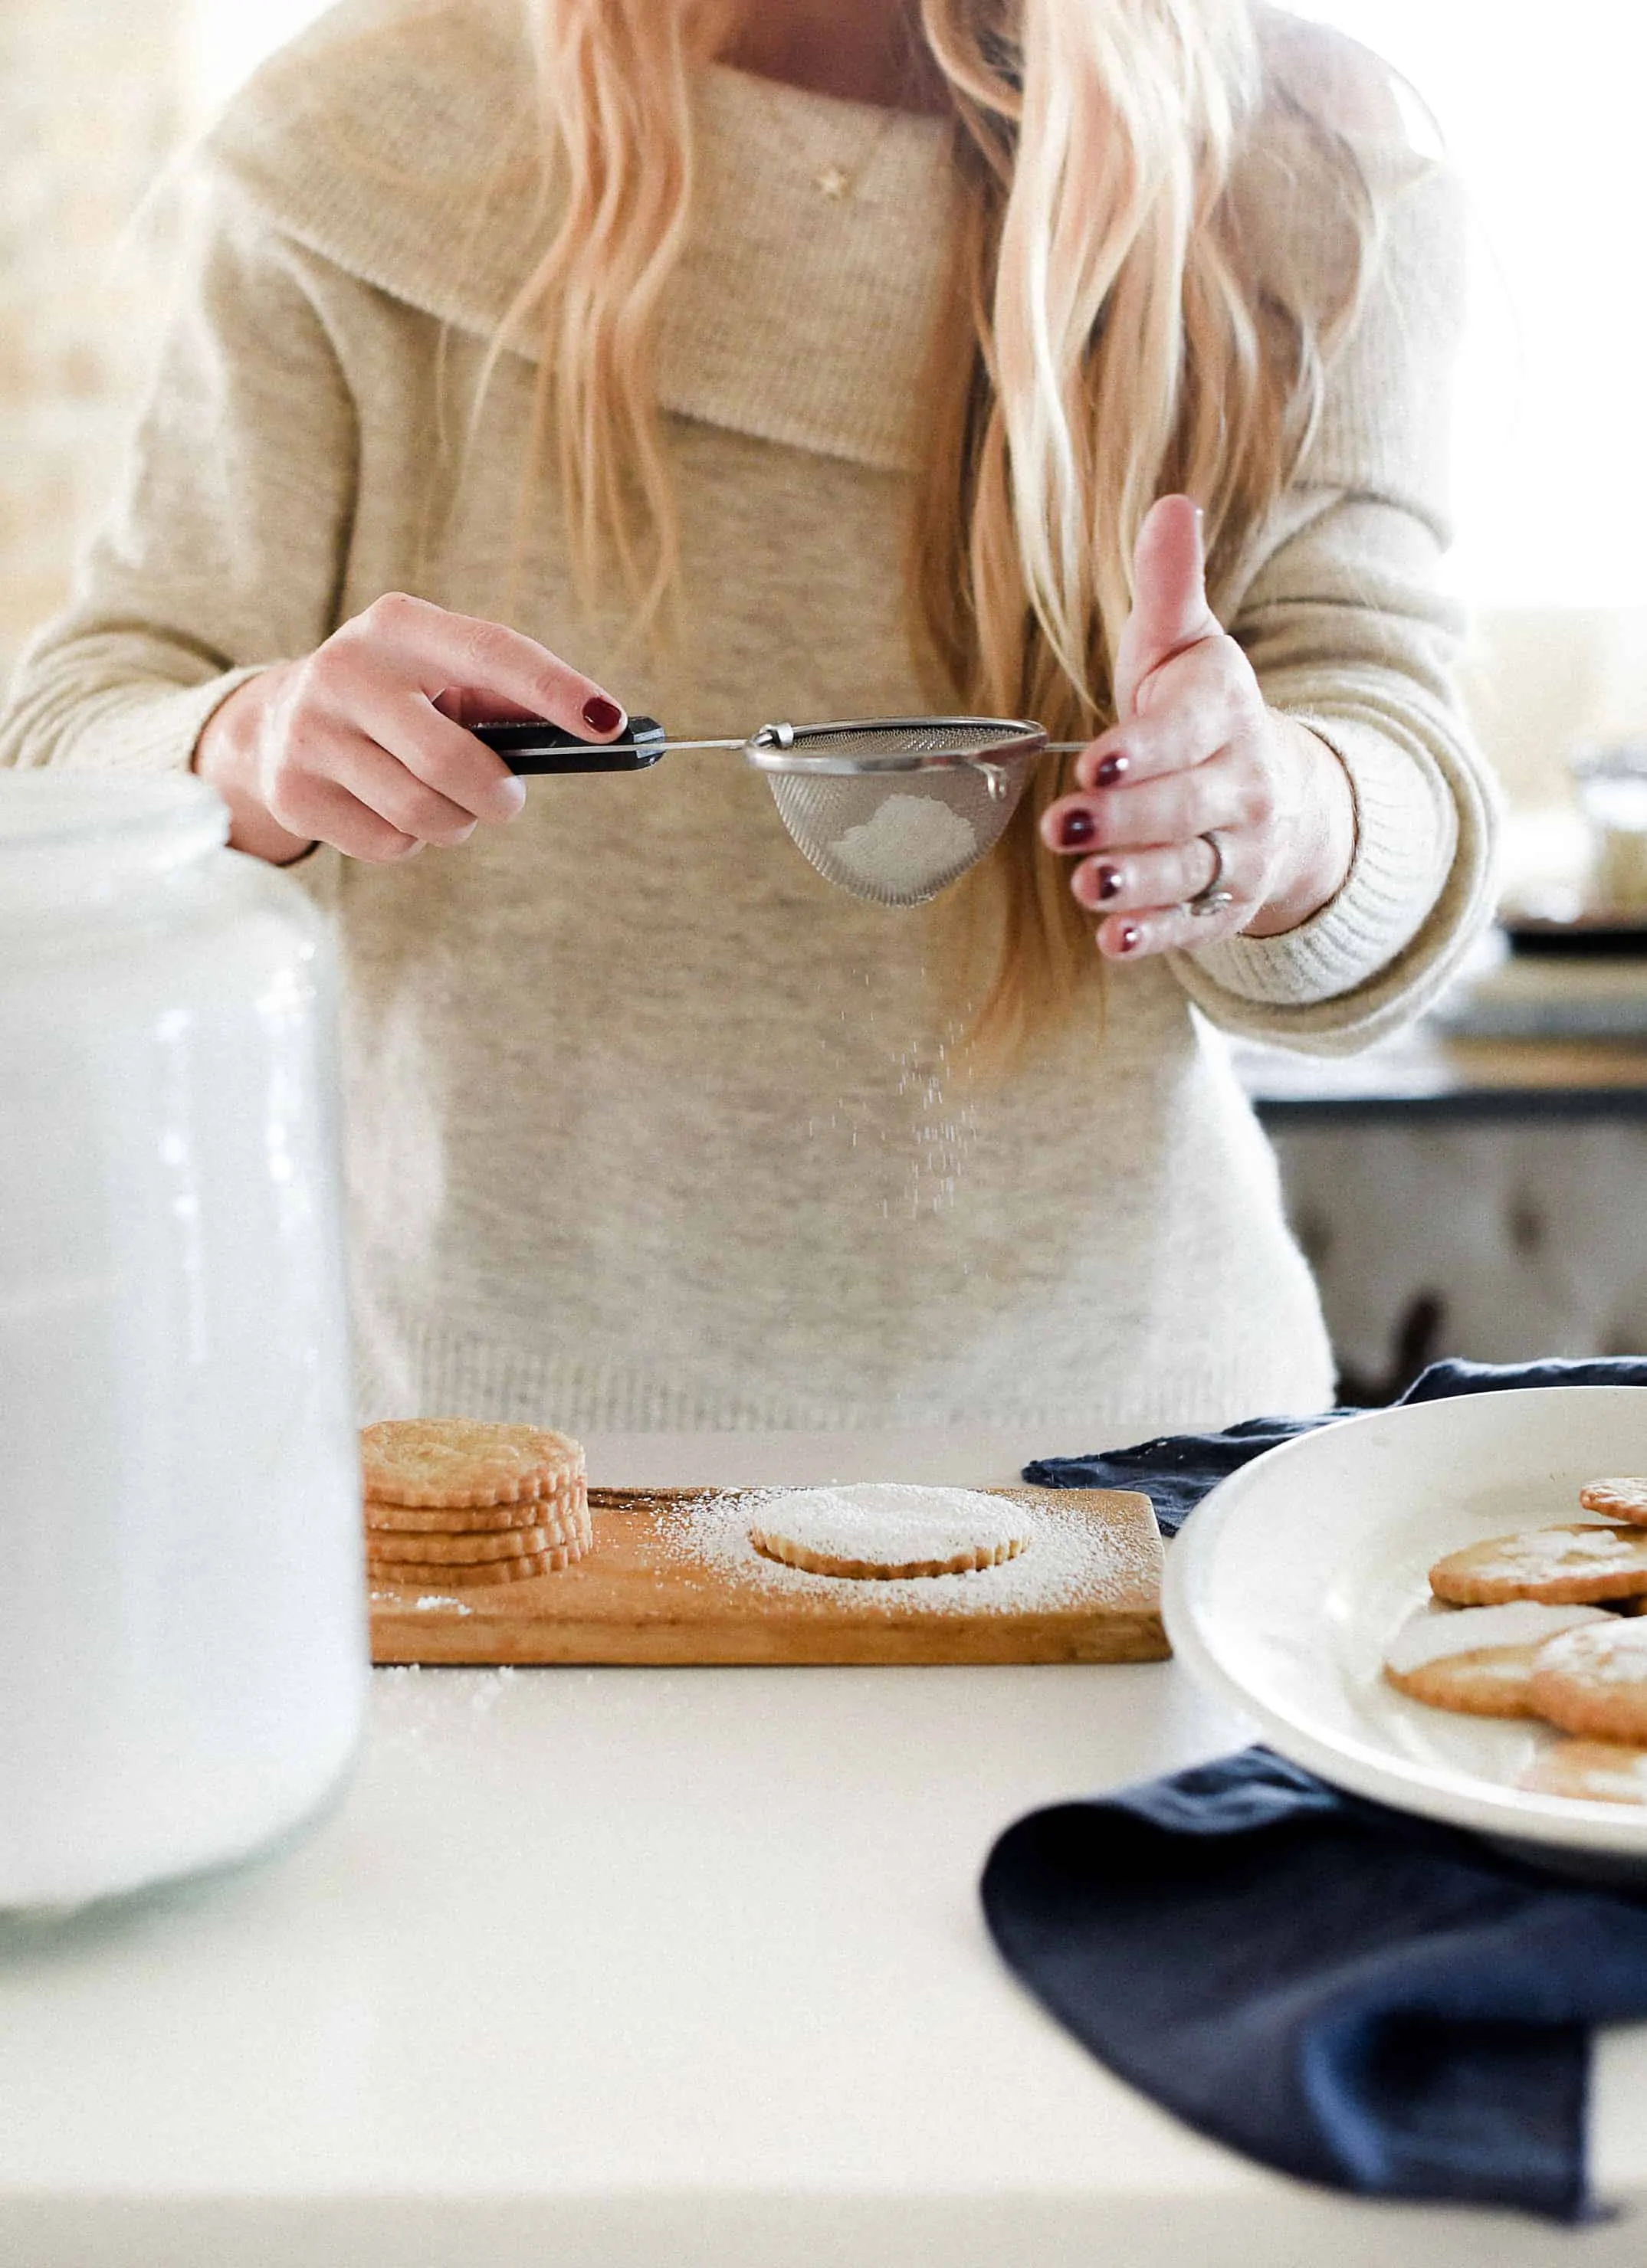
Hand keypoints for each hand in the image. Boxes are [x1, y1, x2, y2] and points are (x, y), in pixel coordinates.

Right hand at [194, 593, 626, 864]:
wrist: (278, 722)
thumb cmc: (398, 701)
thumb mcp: (442, 677)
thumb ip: (506, 700)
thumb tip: (596, 729)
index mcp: (399, 626)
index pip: (490, 652)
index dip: (554, 689)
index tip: (609, 723)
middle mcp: (346, 669)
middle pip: (451, 762)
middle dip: (498, 796)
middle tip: (506, 800)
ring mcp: (309, 732)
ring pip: (421, 813)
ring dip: (455, 823)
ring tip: (444, 804)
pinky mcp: (292, 791)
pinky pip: (388, 843)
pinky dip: (411, 842)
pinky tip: (392, 812)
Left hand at [1040, 496, 1354, 959]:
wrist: (1286, 799)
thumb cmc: (1201, 714)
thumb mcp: (1186, 648)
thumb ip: (1170, 588)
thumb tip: (1170, 505)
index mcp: (1226, 715)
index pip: (1186, 734)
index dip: (1142, 751)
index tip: (1096, 762)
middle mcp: (1243, 786)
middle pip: (1184, 808)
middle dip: (1125, 820)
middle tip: (1062, 827)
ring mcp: (1238, 852)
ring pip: (1188, 871)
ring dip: (1136, 882)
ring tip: (1086, 887)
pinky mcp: (1223, 907)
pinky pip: (1191, 926)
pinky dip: (1153, 937)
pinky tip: (1112, 941)